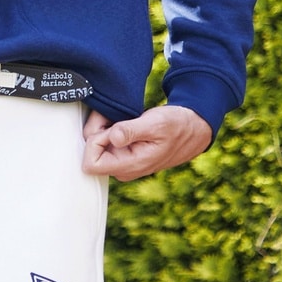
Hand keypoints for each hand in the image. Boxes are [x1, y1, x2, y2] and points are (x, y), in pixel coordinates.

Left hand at [81, 105, 211, 181]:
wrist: (192, 128)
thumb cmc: (176, 125)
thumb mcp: (155, 124)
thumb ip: (131, 131)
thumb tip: (112, 137)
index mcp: (129, 166)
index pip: (90, 163)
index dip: (94, 140)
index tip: (110, 126)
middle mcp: (122, 167)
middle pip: (90, 151)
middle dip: (98, 129)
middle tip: (116, 115)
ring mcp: (122, 160)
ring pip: (95, 143)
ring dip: (104, 125)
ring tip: (123, 115)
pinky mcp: (123, 151)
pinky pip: (104, 139)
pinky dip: (109, 126)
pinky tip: (123, 119)